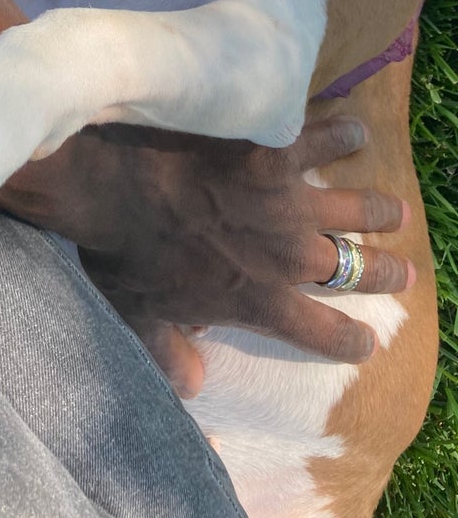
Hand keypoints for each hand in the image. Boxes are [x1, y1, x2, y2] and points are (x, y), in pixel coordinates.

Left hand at [0, 116, 411, 397]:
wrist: (112, 179)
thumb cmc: (119, 247)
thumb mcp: (137, 313)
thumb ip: (168, 353)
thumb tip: (191, 387)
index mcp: (258, 299)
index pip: (320, 334)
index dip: (350, 341)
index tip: (367, 342)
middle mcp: (288, 255)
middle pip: (354, 271)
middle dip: (385, 273)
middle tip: (405, 272)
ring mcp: (289, 200)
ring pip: (355, 208)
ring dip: (379, 211)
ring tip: (395, 210)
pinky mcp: (277, 148)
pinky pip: (322, 139)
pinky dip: (341, 135)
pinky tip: (353, 130)